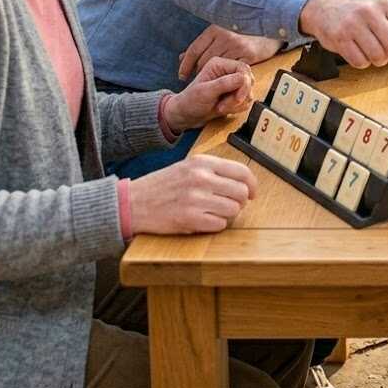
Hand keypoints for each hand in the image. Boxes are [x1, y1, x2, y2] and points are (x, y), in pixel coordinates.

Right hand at [130, 154, 256, 233]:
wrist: (134, 202)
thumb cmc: (164, 185)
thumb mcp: (189, 166)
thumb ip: (214, 170)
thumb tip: (243, 181)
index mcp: (203, 162)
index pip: (242, 171)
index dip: (252, 185)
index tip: (253, 193)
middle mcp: (201, 178)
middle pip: (241, 192)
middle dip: (241, 202)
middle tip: (232, 205)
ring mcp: (195, 199)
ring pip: (233, 209)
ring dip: (228, 214)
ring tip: (215, 212)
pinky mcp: (189, 219)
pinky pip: (219, 225)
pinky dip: (216, 225)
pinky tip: (205, 221)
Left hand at [164, 57, 254, 131]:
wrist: (185, 116)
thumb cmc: (190, 102)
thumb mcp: (205, 92)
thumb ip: (224, 84)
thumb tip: (244, 78)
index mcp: (220, 64)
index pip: (244, 69)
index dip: (244, 84)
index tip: (238, 98)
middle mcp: (227, 71)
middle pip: (249, 80)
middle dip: (240, 96)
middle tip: (224, 105)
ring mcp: (232, 83)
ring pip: (249, 91)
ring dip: (237, 104)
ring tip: (221, 107)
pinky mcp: (234, 94)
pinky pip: (246, 100)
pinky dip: (238, 108)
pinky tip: (225, 109)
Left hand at [178, 24, 282, 80]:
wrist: (271, 24)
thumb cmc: (243, 31)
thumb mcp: (221, 33)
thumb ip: (203, 45)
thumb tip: (181, 57)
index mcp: (216, 29)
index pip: (194, 50)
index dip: (186, 65)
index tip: (182, 76)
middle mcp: (225, 37)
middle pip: (204, 61)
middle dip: (199, 72)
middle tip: (198, 80)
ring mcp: (238, 46)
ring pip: (219, 67)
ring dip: (213, 77)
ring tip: (211, 82)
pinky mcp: (249, 56)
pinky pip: (233, 71)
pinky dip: (228, 78)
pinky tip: (226, 80)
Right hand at [299, 0, 387, 81]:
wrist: (325, 7)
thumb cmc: (358, 14)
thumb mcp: (380, 12)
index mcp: (385, 5)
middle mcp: (370, 12)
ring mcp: (353, 24)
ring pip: (378, 56)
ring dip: (379, 61)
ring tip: (372, 51)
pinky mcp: (339, 37)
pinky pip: (359, 62)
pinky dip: (363, 62)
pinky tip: (358, 51)